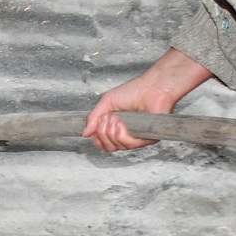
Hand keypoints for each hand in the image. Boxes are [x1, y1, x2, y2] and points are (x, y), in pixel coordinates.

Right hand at [83, 50, 214, 152]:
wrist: (151, 88)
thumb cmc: (133, 91)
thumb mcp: (106, 102)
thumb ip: (93, 117)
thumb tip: (85, 133)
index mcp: (116, 127)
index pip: (102, 142)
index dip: (96, 136)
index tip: (97, 123)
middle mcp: (126, 134)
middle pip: (107, 146)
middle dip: (102, 132)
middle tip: (108, 118)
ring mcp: (136, 138)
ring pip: (117, 146)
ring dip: (111, 132)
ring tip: (116, 118)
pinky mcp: (146, 139)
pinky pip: (129, 145)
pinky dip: (121, 135)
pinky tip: (121, 124)